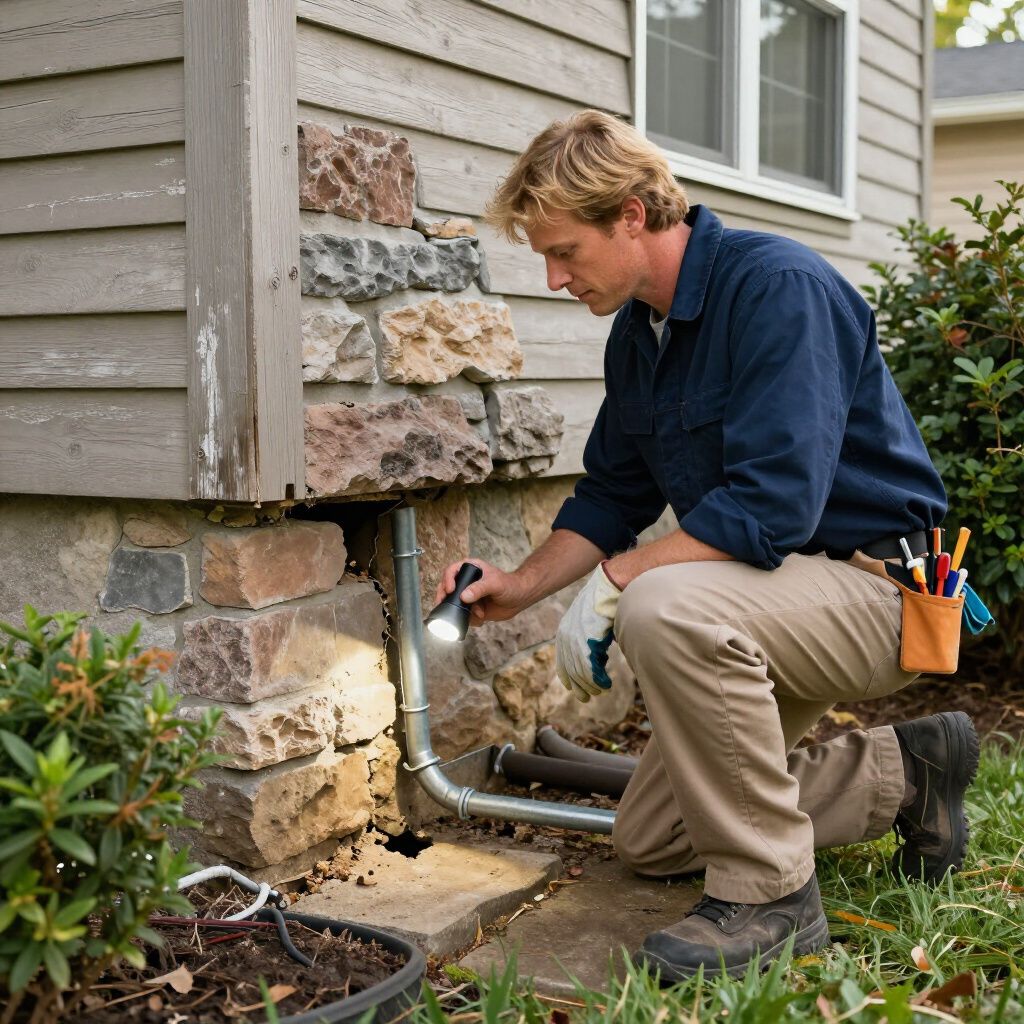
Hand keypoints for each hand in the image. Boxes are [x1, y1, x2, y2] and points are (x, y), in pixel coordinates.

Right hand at [434, 558, 527, 626]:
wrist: (519, 598)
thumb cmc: (509, 585)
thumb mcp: (495, 584)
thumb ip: (480, 589)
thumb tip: (464, 597)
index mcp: (470, 569)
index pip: (451, 571)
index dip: (447, 580)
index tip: (450, 590)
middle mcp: (466, 582)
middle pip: (446, 588)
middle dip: (446, 599)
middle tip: (444, 605)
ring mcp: (468, 596)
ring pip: (454, 604)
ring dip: (463, 612)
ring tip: (480, 613)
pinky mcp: (472, 608)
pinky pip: (464, 615)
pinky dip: (471, 620)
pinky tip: (482, 618)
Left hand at [555, 562, 621, 702]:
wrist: (612, 584)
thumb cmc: (607, 601)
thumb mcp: (593, 623)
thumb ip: (592, 640)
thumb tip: (598, 657)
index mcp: (565, 630)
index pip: (562, 660)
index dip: (568, 676)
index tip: (575, 689)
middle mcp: (566, 634)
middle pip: (570, 668)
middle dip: (580, 685)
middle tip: (588, 697)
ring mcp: (576, 636)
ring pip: (579, 670)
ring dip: (591, 684)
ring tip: (601, 690)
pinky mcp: (587, 638)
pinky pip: (589, 666)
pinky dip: (597, 678)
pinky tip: (605, 683)